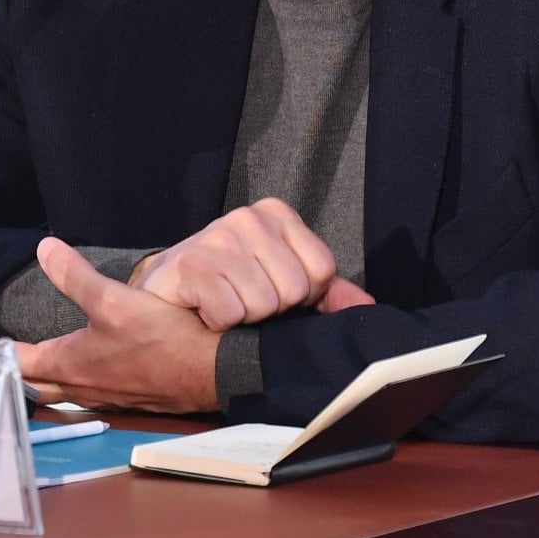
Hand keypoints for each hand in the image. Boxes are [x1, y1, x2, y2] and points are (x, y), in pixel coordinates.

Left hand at [16, 237, 220, 413]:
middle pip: (26, 383)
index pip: (9, 357)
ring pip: (53, 392)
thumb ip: (76, 276)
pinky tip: (72, 372)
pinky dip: (59, 382)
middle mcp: (79, 387)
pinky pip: (78, 393)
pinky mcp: (124, 396)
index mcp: (68, 364)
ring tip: (15, 364)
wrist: (212, 372)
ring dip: (29, 379)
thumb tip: (45, 249)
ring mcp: (103, 395)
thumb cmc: (162, 339)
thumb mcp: (114, 300)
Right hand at [131, 198, 373, 330]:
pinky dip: (220, 323)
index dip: (304, 297)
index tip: (276, 291)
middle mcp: (248, 217)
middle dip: (273, 309)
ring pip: (263, 304)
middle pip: (294, 290)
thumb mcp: (285, 281)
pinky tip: (207, 310)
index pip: (322, 270)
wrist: (168, 289)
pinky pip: (230, 313)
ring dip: (245, 318)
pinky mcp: (191, 264)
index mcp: (277, 214)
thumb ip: (329, 292)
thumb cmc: (233, 284)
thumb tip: (369, 307)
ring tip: (227, 303)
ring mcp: (217, 236)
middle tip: (246, 300)